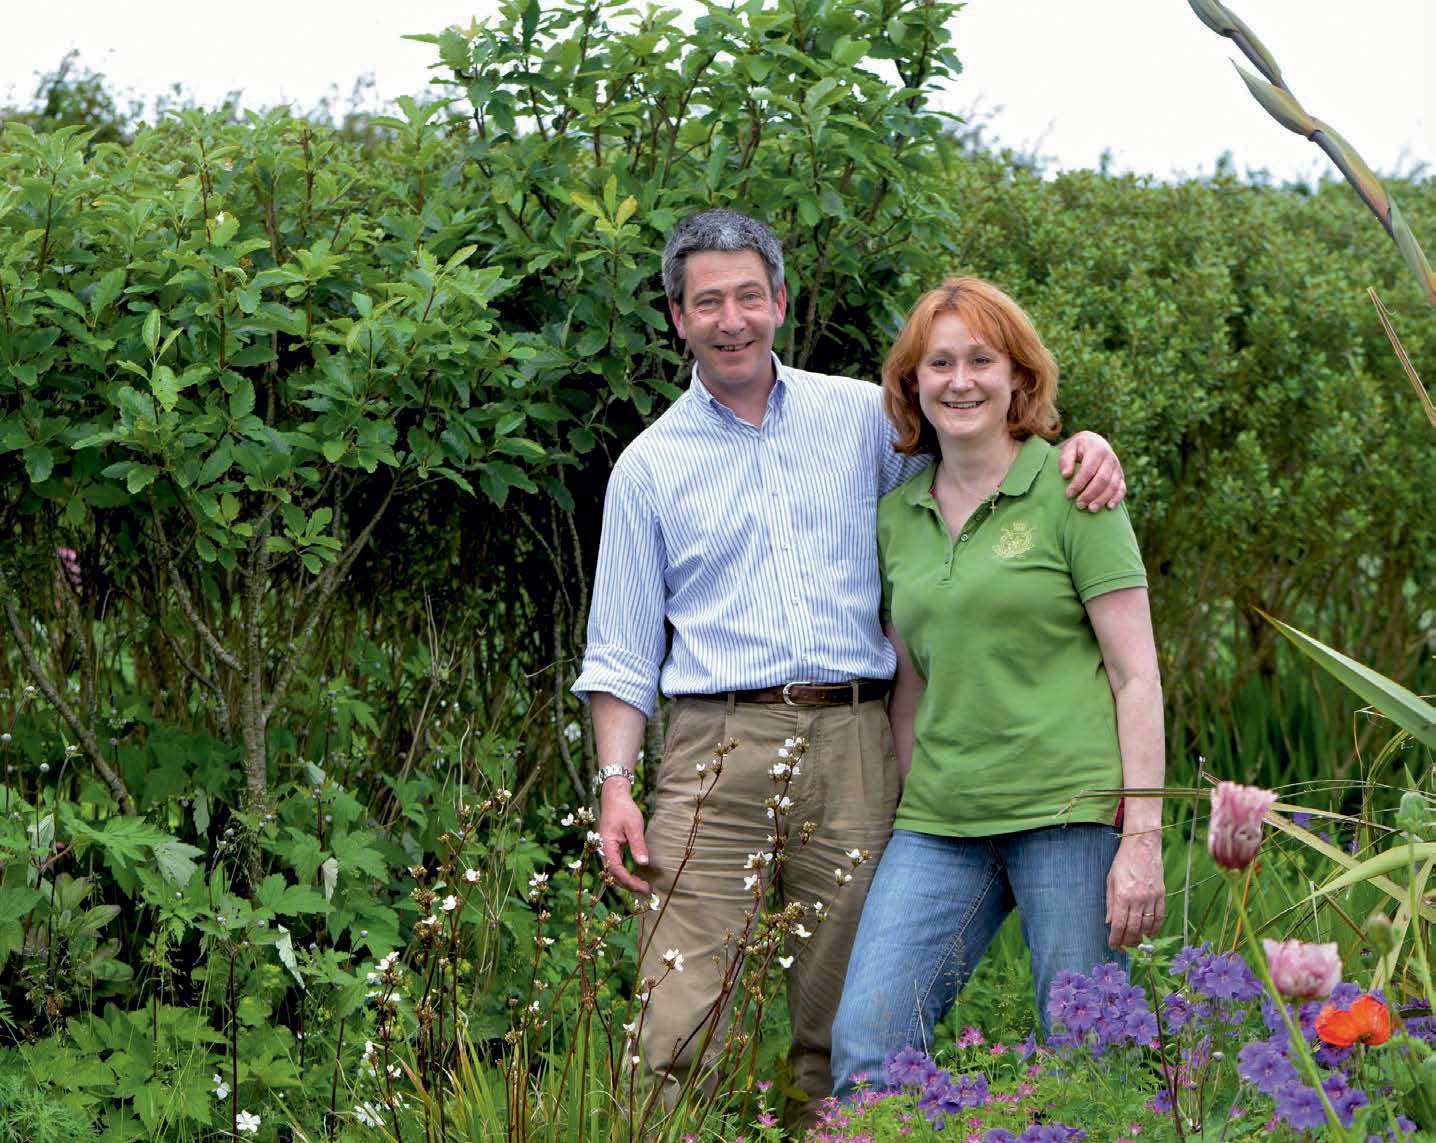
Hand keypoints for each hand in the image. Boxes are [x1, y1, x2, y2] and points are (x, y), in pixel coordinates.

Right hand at [598, 781, 650, 892]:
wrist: (614, 797)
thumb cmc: (623, 809)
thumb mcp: (634, 825)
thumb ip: (637, 844)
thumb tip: (643, 863)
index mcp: (607, 845)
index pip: (616, 870)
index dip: (629, 881)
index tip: (643, 886)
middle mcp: (604, 850)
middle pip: (613, 875)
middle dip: (629, 885)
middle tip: (647, 890)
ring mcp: (606, 850)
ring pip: (613, 872)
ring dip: (627, 881)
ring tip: (643, 886)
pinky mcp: (611, 848)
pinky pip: (616, 866)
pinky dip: (625, 874)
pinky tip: (636, 876)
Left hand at [1059, 431, 1125, 511]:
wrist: (1094, 443)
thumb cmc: (1078, 448)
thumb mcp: (1069, 448)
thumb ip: (1066, 460)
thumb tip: (1066, 475)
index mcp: (1097, 450)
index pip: (1088, 470)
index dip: (1078, 483)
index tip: (1068, 494)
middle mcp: (1110, 459)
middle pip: (1102, 480)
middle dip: (1090, 494)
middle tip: (1079, 505)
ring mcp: (1117, 468)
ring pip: (1112, 486)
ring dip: (1102, 499)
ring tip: (1090, 510)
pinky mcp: (1121, 477)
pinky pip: (1122, 489)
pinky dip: (1117, 498)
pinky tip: (1109, 507)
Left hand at [1105, 832, 1163, 948]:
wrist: (1143, 845)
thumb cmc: (1123, 861)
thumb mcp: (1110, 880)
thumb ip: (1110, 903)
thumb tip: (1109, 922)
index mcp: (1122, 895)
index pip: (1119, 925)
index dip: (1116, 939)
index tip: (1113, 946)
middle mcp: (1138, 899)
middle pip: (1133, 929)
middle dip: (1128, 942)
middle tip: (1124, 949)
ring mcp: (1151, 898)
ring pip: (1147, 926)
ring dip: (1141, 938)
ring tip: (1135, 944)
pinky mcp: (1162, 895)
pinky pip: (1159, 917)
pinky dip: (1155, 928)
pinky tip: (1149, 934)